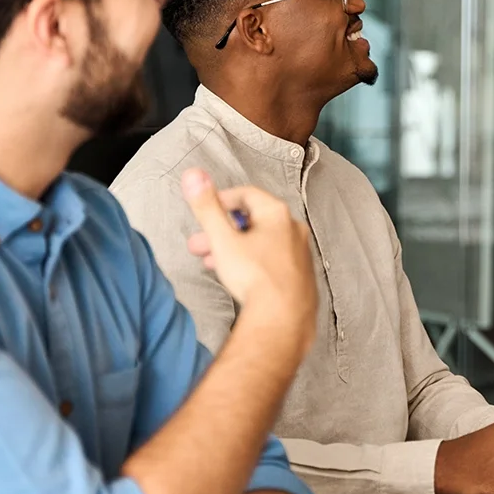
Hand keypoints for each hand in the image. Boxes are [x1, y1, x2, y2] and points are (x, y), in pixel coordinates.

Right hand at [182, 169, 314, 327]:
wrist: (283, 319)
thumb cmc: (255, 277)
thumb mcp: (223, 240)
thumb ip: (207, 207)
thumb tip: (193, 174)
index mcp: (277, 214)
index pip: (246, 194)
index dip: (221, 201)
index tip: (203, 213)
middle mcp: (293, 228)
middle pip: (252, 220)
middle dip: (220, 231)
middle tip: (197, 245)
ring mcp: (300, 251)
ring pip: (260, 241)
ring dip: (233, 248)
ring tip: (210, 263)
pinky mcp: (300, 273)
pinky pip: (272, 259)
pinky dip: (252, 261)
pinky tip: (237, 277)